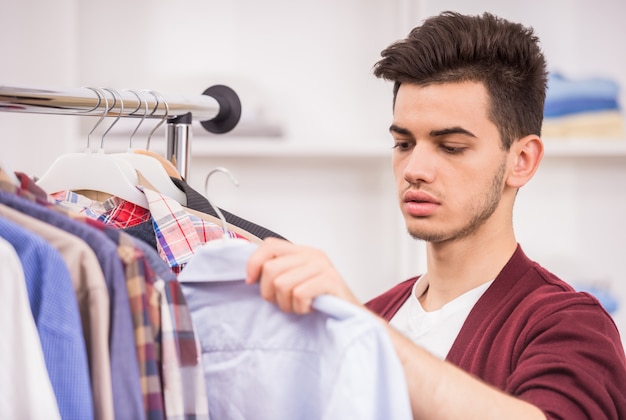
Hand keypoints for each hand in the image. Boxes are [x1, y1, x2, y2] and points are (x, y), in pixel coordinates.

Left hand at [245, 237, 360, 313]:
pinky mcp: (330, 280)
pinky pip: (299, 294)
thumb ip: (278, 273)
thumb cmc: (322, 301)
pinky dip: (300, 307)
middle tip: (284, 302)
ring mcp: (322, 266)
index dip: (254, 263)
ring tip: (299, 305)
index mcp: (302, 251)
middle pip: (270, 269)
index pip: (269, 245)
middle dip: (270, 293)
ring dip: (287, 303)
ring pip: (282, 284)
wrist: (352, 317)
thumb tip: (250, 275)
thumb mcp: (296, 282)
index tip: (251, 281)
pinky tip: (309, 307)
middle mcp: (312, 254)